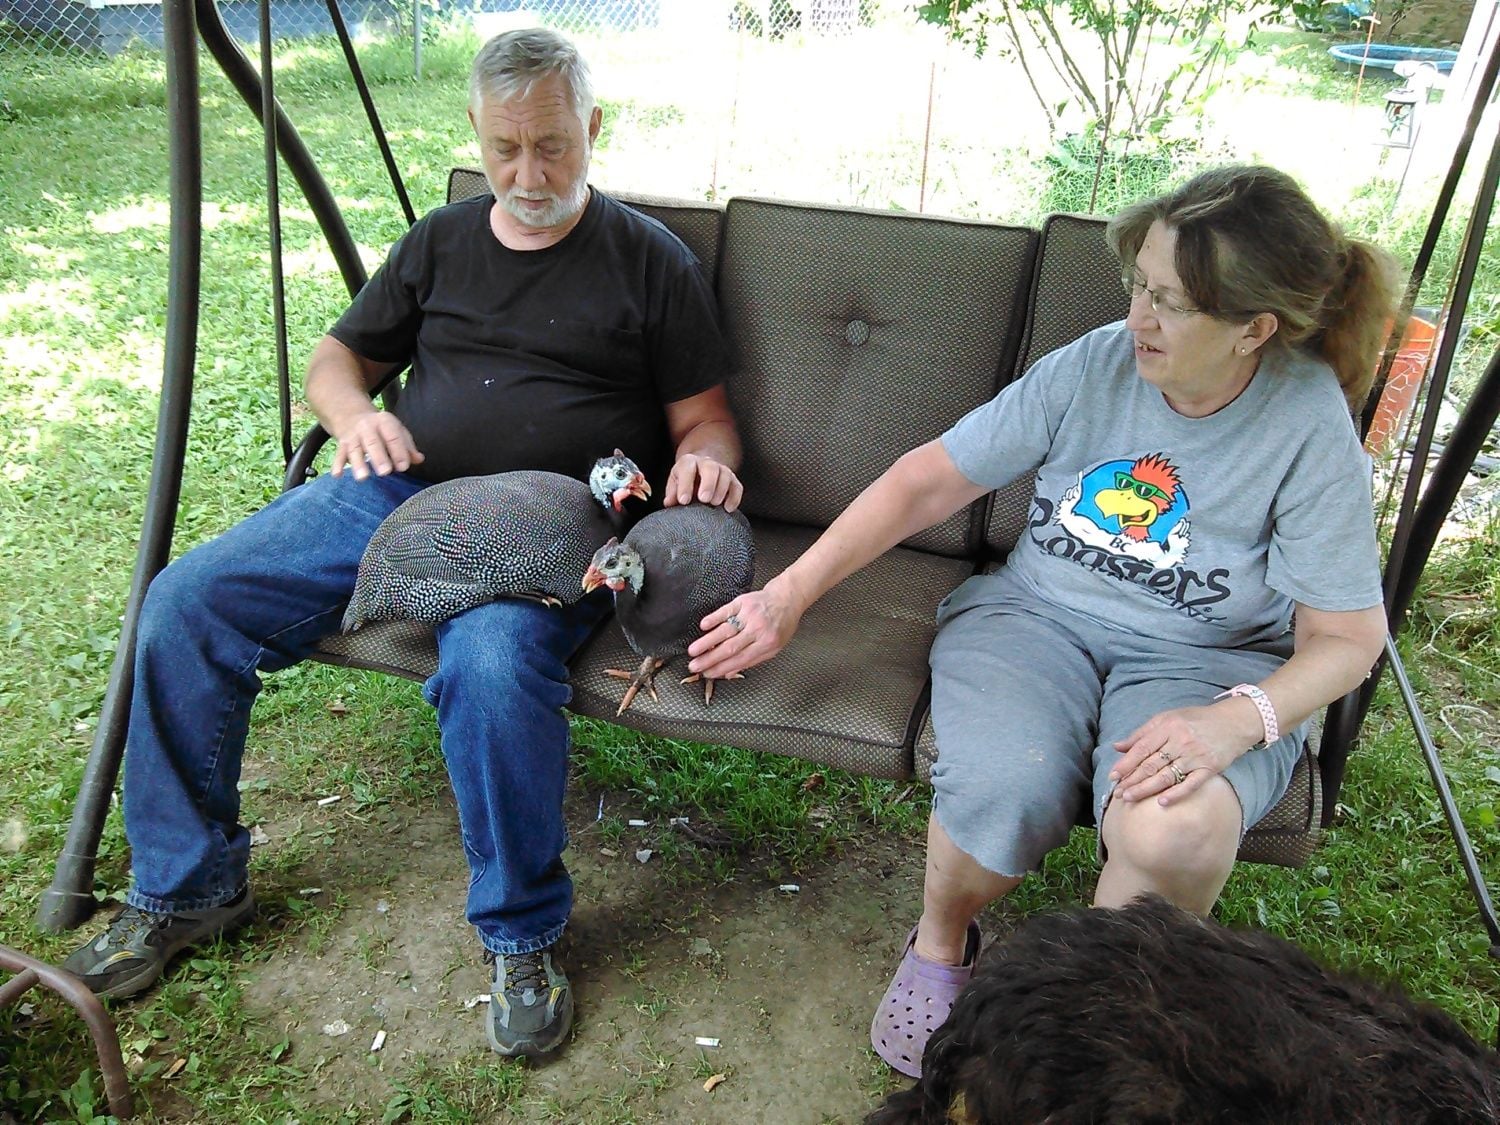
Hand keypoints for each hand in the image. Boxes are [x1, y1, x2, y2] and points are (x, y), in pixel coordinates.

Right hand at [331, 412, 424, 479]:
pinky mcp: (342, 444)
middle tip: (385, 472)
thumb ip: (408, 447)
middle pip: (373, 443)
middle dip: (379, 458)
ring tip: (363, 477)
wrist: (351, 414)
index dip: (399, 451)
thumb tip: (419, 459)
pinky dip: (337, 464)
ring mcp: (353, 436)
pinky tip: (338, 475)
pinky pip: (339, 454)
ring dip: (358, 464)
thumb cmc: (380, 428)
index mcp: (385, 422)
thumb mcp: (396, 431)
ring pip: (355, 450)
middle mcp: (367, 427)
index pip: (393, 437)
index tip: (403, 467)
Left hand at [664, 453, 742, 511]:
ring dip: (722, 490)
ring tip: (715, 504)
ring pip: (726, 475)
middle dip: (708, 483)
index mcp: (688, 462)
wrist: (700, 469)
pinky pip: (737, 486)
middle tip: (704, 499)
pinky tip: (728, 509)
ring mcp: (721, 470)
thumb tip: (669, 503)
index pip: (687, 469)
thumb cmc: (685, 480)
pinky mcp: (733, 480)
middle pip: (710, 468)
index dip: (685, 485)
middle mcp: (706, 463)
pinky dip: (735, 497)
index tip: (683, 501)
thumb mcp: (675, 482)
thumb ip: (672, 492)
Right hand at [686, 580, 802, 679]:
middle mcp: (757, 630)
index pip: (740, 660)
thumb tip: (728, 673)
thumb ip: (752, 660)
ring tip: (693, 651)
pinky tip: (703, 626)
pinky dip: (714, 618)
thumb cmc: (780, 625)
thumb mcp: (774, 647)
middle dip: (710, 659)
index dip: (722, 668)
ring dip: (707, 641)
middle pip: (730, 647)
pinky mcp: (742, 602)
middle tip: (694, 666)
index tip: (707, 674)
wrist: (787, 599)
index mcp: (767, 644)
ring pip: (725, 630)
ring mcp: (749, 615)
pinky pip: (726, 611)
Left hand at [1109, 702, 1256, 806]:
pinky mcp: (1210, 768)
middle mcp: (1180, 740)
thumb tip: (1117, 747)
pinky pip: (1191, 784)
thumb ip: (1142, 733)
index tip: (1113, 776)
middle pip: (1151, 764)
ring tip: (1130, 798)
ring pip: (1167, 776)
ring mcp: (1195, 755)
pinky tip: (1162, 802)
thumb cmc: (1197, 720)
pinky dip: (1176, 794)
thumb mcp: (1167, 718)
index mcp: (1168, 726)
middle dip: (1132, 780)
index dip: (1126, 763)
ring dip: (1146, 789)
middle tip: (1118, 793)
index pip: (1142, 748)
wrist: (1234, 722)